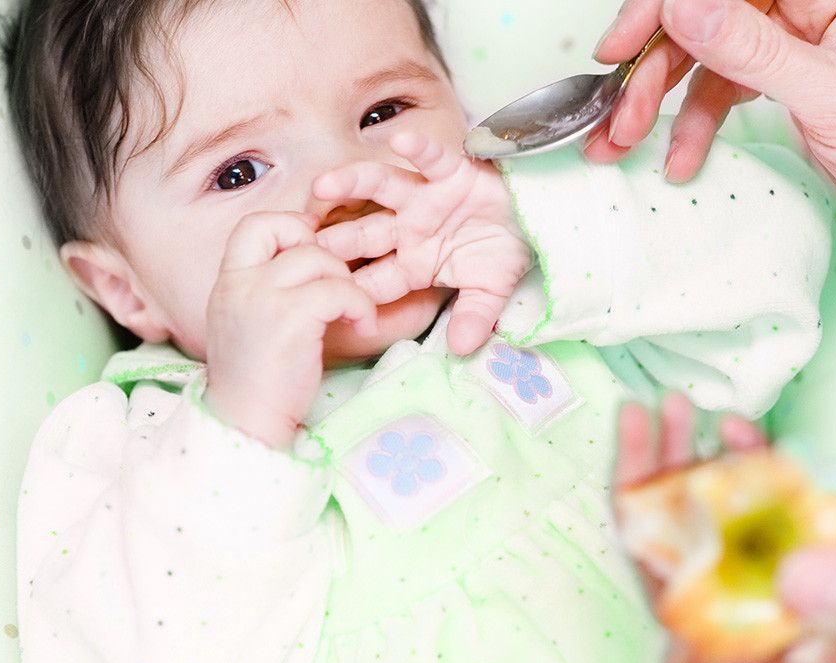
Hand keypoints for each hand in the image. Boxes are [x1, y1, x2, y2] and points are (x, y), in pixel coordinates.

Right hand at [203, 212, 377, 446]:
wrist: (246, 423)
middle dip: (327, 256)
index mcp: (228, 283)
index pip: (255, 225)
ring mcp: (262, 298)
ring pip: (319, 258)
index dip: (290, 227)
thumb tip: (313, 261)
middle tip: (338, 292)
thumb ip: (267, 291)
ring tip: (354, 314)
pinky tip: (362, 327)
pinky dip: (361, 305)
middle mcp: (239, 283)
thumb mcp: (248, 324)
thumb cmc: (257, 382)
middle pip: (290, 232)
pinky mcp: (289, 318)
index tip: (314, 251)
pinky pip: (340, 290)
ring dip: (348, 283)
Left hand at [313, 133, 531, 355]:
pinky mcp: (451, 170)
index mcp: (413, 262)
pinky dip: (419, 149)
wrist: (536, 219)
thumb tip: (463, 349)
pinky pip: (432, 158)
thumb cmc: (505, 252)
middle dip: (333, 240)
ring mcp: (425, 196)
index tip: (321, 298)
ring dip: (352, 184)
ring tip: (323, 186)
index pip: (374, 281)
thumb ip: (474, 317)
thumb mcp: (490, 292)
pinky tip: (402, 141)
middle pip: (363, 233)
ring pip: (381, 186)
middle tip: (299, 245)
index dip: (351, 290)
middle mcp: (410, 227)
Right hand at [589, 0, 835, 260]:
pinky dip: (694, 126)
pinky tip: (678, 159)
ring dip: (659, 101)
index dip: (665, 6)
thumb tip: (679, 3)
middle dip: (652, 65)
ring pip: (705, 55)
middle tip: (616, 116)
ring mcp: (798, 44)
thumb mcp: (834, 96)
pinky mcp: (791, 83)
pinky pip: (724, 91)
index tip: (620, 47)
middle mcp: (813, 5)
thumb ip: (751, 48)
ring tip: (622, 145)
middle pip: (706, 15)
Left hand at [615, 395, 835, 662]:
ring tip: (672, 413)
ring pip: (744, 539)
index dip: (660, 574)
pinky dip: (766, 473)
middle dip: (667, 501)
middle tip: (643, 427)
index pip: (711, 636)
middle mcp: (815, 642)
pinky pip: (795, 518)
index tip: (628, 504)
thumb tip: (788, 580)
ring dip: (703, 476)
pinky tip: (740, 432)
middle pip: (710, 576)